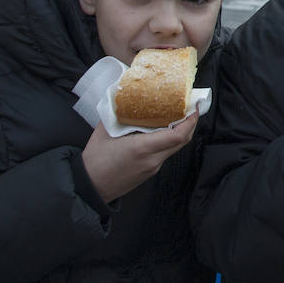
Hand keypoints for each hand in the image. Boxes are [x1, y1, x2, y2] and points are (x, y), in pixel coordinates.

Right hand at [81, 113, 198, 202]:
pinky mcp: (150, 171)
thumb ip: (118, 112)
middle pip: (182, 141)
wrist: (90, 187)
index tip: (194, 107)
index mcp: (142, 148)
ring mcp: (152, 167)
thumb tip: (125, 95)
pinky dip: (168, 140)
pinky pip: (165, 153)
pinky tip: (161, 130)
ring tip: (176, 115)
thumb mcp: (104, 131)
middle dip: (190, 123)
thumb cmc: (95, 161)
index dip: (190, 120)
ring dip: (179, 131)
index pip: (178, 135)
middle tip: (189, 107)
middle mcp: (152, 160)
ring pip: (174, 147)